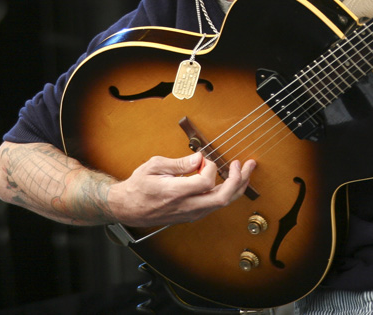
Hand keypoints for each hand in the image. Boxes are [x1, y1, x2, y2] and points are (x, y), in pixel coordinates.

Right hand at [109, 152, 256, 226]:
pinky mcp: (193, 215)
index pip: (206, 182)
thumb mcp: (154, 166)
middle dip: (239, 180)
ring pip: (222, 203)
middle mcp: (186, 206)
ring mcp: (191, 213)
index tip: (205, 159)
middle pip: (223, 198)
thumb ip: (179, 163)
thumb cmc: (138, 186)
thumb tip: (199, 158)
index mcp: (175, 193)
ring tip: (244, 171)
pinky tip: (230, 181)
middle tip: (244, 164)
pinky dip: (227, 192)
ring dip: (237, 186)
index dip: (211, 167)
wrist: (128, 208)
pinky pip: (215, 205)